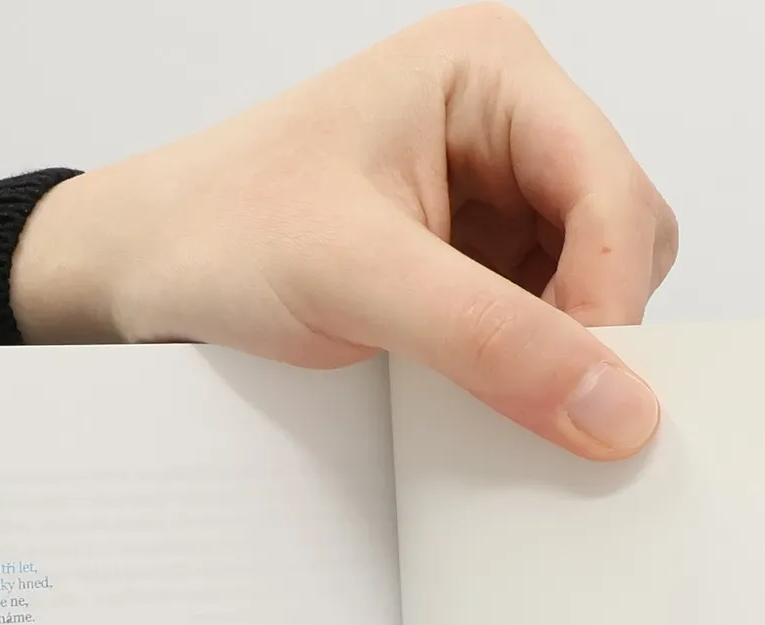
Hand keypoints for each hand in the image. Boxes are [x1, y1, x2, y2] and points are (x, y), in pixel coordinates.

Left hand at [11, 4, 676, 458]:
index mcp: (492, 74)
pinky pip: (544, 329)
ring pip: (594, 291)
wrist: (140, 273)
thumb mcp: (356, 280)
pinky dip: (522, 371)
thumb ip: (492, 342)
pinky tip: (461, 384)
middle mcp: (507, 125)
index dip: (611, 299)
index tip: (590, 399)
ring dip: (552, 353)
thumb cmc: (218, 233)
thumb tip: (616, 409)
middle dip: (586, 326)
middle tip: (522, 394)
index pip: (616, 190)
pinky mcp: (474, 265)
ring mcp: (496, 197)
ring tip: (464, 378)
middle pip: (624, 239)